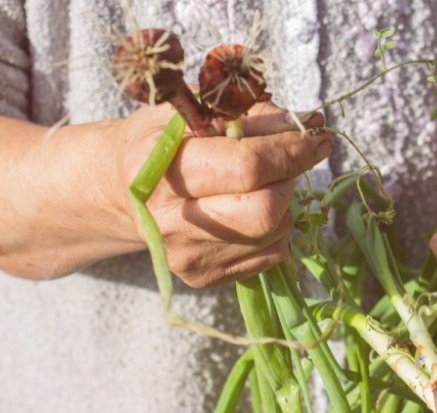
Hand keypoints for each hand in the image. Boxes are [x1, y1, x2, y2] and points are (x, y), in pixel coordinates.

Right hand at [113, 101, 332, 287]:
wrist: (119, 190)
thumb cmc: (161, 141)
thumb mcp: (194, 111)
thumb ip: (249, 115)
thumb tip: (310, 124)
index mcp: (160, 168)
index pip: (247, 167)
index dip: (291, 151)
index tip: (317, 137)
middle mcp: (169, 221)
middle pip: (266, 211)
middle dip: (289, 179)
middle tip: (283, 161)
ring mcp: (186, 256)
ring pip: (274, 232)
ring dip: (283, 202)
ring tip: (258, 183)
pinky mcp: (203, 277)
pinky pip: (270, 252)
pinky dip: (275, 226)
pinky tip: (249, 208)